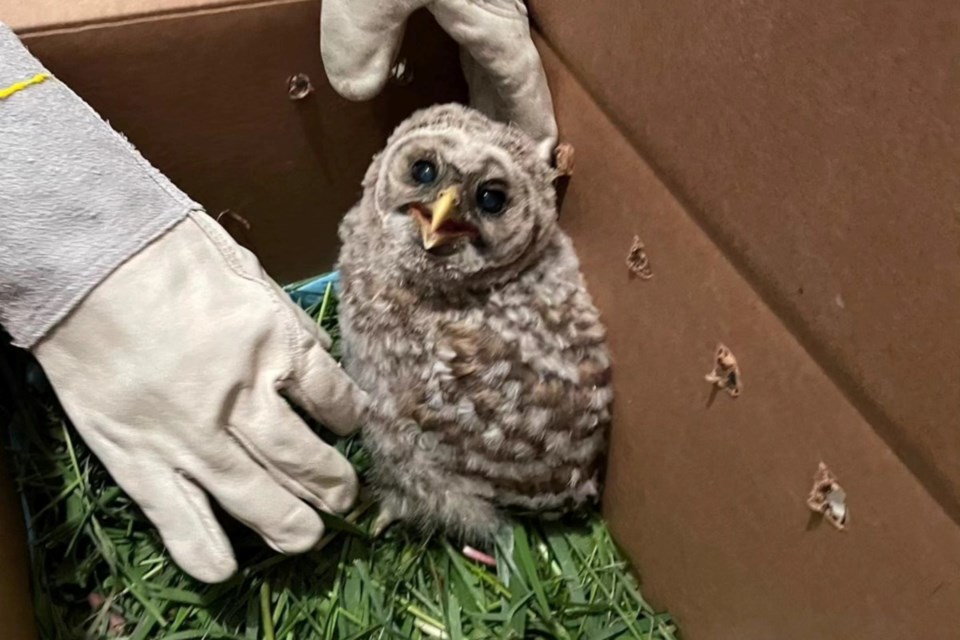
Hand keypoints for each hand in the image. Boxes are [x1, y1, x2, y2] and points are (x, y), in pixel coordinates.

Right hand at [32, 211, 365, 582]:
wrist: (88, 260)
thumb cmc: (171, 253)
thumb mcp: (252, 274)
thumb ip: (288, 324)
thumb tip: (316, 355)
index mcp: (277, 346)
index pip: (336, 399)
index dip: (352, 418)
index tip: (352, 425)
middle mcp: (242, 398)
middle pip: (306, 459)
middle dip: (334, 485)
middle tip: (345, 496)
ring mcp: (190, 434)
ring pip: (256, 497)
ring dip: (292, 524)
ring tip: (309, 536)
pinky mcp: (138, 454)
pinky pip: (176, 516)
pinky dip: (202, 549)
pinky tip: (225, 568)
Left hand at [320, 0, 557, 159]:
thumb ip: (361, 40)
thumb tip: (356, 87)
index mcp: (495, 23)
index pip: (524, 94)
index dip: (529, 134)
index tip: (535, 170)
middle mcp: (499, 13)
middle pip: (513, 83)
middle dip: (507, 126)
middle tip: (498, 171)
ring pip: (497, 60)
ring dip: (490, 100)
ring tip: (480, 139)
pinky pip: (478, 39)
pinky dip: (471, 69)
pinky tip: (455, 81)